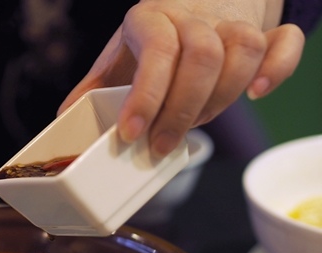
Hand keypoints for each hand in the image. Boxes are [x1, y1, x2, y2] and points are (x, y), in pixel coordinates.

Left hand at [58, 0, 304, 156]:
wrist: (195, 2)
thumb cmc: (151, 40)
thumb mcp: (118, 57)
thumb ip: (94, 87)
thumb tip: (61, 120)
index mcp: (150, 19)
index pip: (156, 52)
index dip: (146, 95)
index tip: (131, 134)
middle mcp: (193, 16)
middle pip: (202, 56)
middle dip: (182, 111)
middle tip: (161, 146)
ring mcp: (231, 22)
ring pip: (242, 50)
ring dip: (221, 98)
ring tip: (197, 124)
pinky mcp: (263, 32)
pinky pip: (283, 43)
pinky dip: (278, 68)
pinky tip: (258, 93)